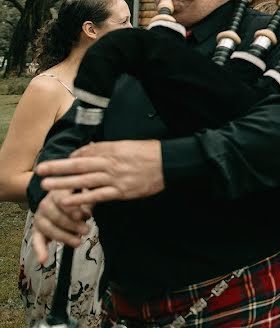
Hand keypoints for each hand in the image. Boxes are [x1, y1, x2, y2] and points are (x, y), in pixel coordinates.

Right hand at [31, 189, 91, 264]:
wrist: (60, 200)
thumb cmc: (76, 198)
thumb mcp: (83, 195)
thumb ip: (85, 203)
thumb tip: (87, 214)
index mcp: (56, 193)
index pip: (61, 200)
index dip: (71, 209)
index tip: (81, 216)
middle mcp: (44, 204)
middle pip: (56, 216)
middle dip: (72, 225)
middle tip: (87, 230)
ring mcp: (39, 218)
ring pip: (48, 228)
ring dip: (64, 237)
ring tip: (78, 242)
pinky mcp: (36, 230)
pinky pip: (36, 241)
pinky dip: (40, 250)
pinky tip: (43, 260)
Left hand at [37, 140, 163, 206]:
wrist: (170, 162)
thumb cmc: (151, 153)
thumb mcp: (129, 145)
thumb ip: (109, 149)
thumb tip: (91, 150)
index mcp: (112, 149)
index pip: (86, 152)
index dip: (70, 158)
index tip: (59, 163)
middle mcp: (110, 162)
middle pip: (79, 165)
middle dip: (58, 168)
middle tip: (40, 170)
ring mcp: (115, 178)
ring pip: (84, 181)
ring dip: (63, 183)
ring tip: (47, 185)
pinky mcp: (121, 191)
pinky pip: (97, 196)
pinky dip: (82, 200)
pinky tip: (68, 202)